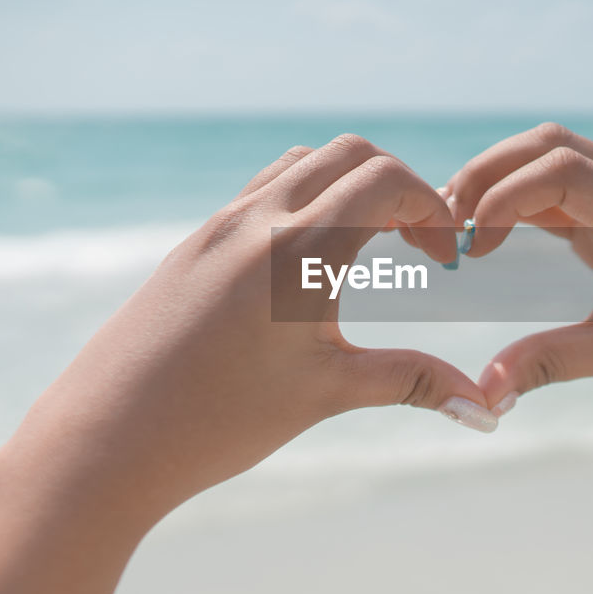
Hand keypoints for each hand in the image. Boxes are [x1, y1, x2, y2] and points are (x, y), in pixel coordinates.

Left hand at [5, 134, 493, 529]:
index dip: (433, 210)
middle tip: (416, 245)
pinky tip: (310, 261)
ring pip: (302, 162)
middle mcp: (257, 220)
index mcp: (297, 250)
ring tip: (369, 245)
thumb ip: (414, 384)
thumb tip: (486, 409)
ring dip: (350, 184)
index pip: (386, 182)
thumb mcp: (326, 394)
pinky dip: (306, 197)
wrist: (106, 440)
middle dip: (400, 186)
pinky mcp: (195, 244)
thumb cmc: (217, 422)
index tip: (445, 258)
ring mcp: (219, 226)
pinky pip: (262, 189)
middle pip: (351, 153)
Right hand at [440, 123, 592, 429]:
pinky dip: (518, 201)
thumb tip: (484, 390)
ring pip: (553, 157)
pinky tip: (485, 232)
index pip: (563, 170)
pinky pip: (561, 187)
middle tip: (444, 220)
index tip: (472, 246)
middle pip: (552, 144)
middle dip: (490, 173)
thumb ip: (553, 363)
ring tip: (454, 224)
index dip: (505, 195)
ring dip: (500, 181)